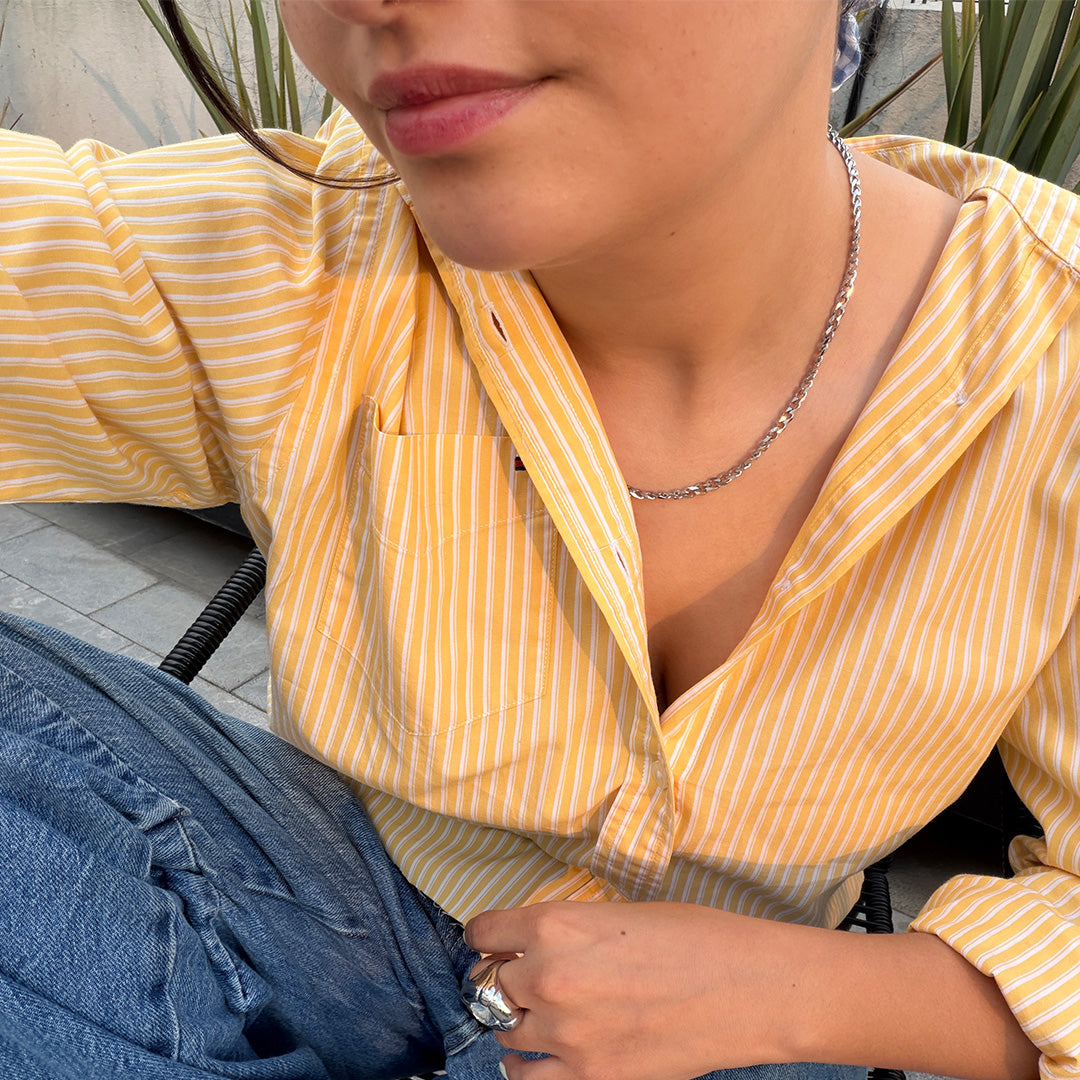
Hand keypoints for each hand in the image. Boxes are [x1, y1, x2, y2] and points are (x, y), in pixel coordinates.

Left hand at [464, 900, 800, 1079]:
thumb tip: (533, 946)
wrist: (746, 987)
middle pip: (492, 983)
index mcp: (555, 923)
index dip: (487, 937)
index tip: (491, 943)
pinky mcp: (588, 1074)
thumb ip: (566, 931)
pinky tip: (535, 1057)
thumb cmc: (693, 938)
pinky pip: (526, 1077)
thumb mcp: (619, 913)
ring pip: (506, 1029)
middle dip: (507, 979)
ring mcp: (564, 1030)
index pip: (483, 933)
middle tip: (525, 979)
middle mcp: (547, 975)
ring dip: (519, 1020)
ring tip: (540, 1016)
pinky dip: (525, 1066)